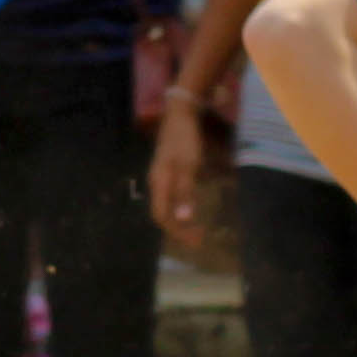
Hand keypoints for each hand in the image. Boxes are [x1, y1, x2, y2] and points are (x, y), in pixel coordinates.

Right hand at [147, 98, 217, 250]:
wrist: (180, 116)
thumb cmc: (185, 140)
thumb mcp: (188, 166)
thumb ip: (185, 192)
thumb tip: (184, 219)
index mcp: (159, 183)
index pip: (162, 216)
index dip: (177, 231)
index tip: (195, 240)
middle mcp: (157, 183)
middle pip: (163, 213)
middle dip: (180, 229)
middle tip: (200, 238)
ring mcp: (161, 177)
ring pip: (167, 206)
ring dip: (181, 220)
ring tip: (196, 228)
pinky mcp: (168, 172)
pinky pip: (171, 197)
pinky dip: (181, 207)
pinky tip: (191, 208)